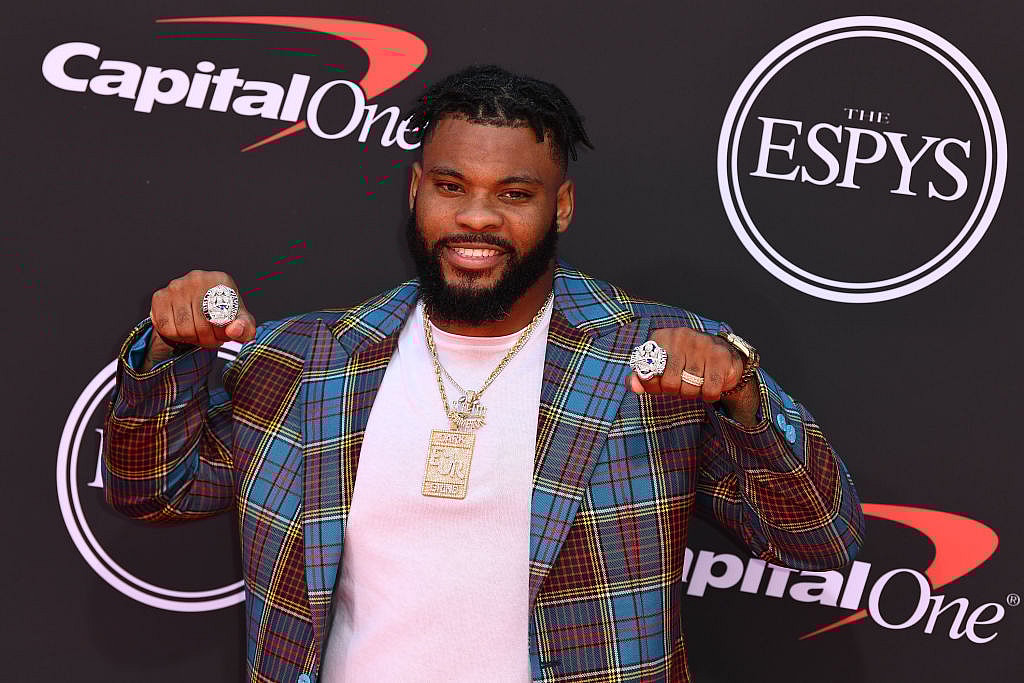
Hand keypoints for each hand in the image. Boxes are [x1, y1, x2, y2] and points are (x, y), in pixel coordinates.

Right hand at [146, 270, 255, 367]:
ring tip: (198, 333)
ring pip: (183, 328)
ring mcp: (176, 286)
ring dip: (192, 338)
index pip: (222, 317)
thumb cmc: (223, 314)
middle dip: (207, 338)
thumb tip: (235, 330)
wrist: (199, 310)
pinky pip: (166, 327)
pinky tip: (183, 328)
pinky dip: (175, 335)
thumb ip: (245, 327)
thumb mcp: (241, 321)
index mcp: (220, 280)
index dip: (222, 334)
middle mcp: (197, 278)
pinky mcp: (160, 296)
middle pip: (201, 325)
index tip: (223, 335)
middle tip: (210, 338)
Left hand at [628, 328, 743, 402]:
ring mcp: (702, 344)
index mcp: (661, 337)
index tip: (662, 384)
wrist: (723, 355)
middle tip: (683, 384)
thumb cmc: (686, 363)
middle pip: (670, 383)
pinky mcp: (720, 356)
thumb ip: (643, 376)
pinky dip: (710, 395)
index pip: (648, 372)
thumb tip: (633, 387)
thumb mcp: (661, 366)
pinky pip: (709, 390)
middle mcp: (680, 336)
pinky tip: (710, 385)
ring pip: (690, 388)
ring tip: (697, 382)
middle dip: (676, 391)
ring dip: (694, 393)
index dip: (654, 386)